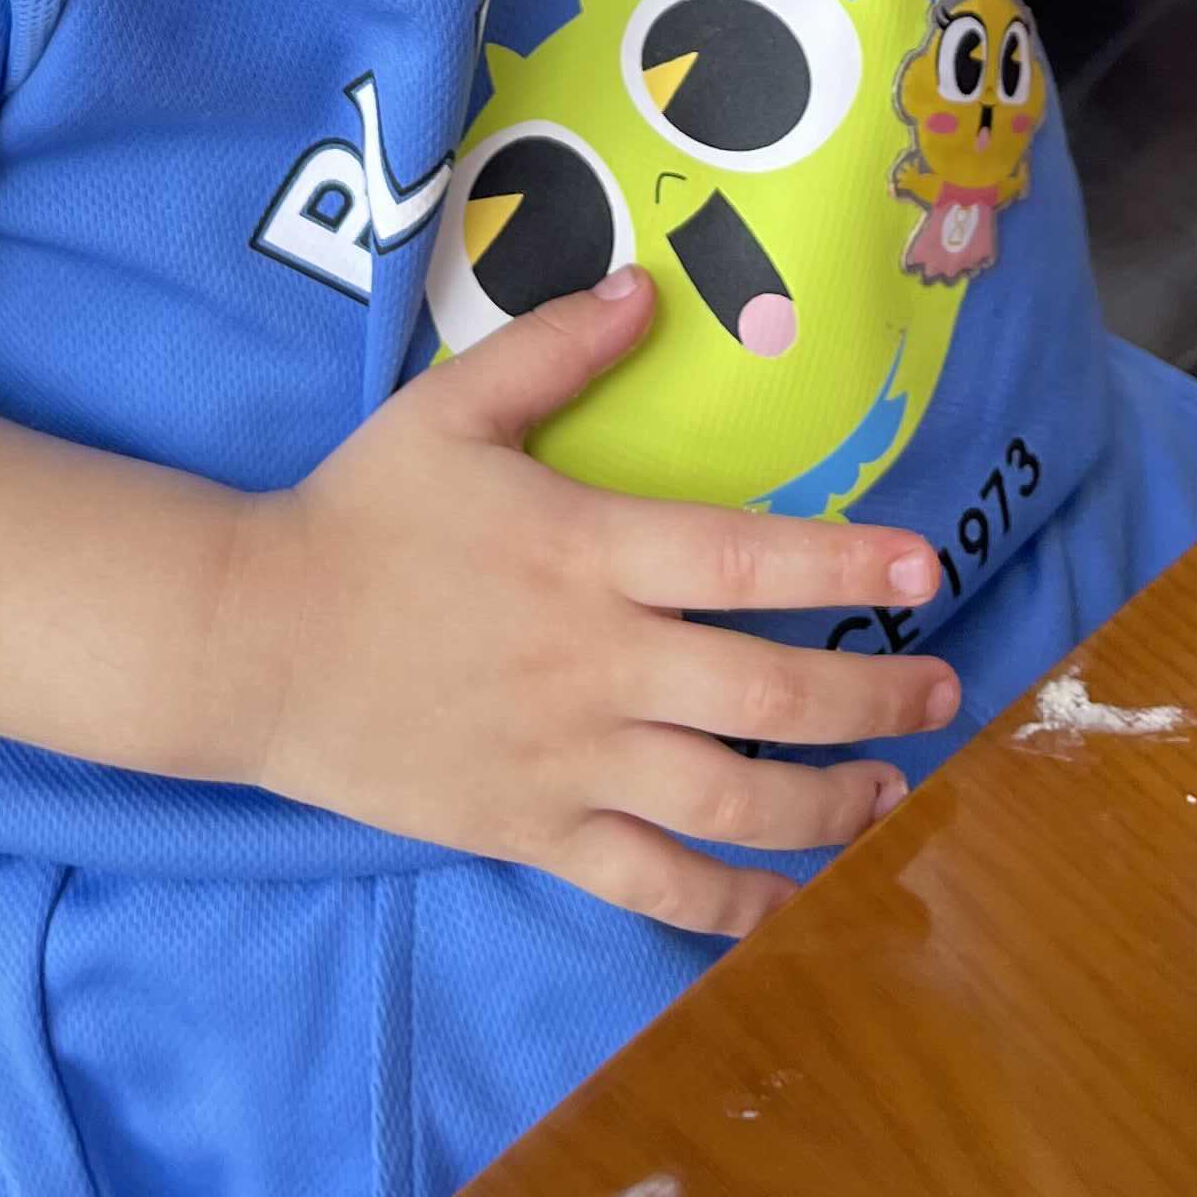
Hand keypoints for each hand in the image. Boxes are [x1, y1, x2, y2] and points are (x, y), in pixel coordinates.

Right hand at [221, 270, 961, 938]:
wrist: (252, 641)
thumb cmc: (357, 515)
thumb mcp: (449, 410)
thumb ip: (553, 348)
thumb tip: (644, 288)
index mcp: (587, 553)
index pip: (750, 560)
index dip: (849, 565)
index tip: (929, 569)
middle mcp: (597, 665)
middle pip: (769, 694)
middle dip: (876, 696)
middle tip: (944, 691)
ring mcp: (569, 761)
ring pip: (732, 802)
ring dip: (832, 806)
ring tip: (893, 795)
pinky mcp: (533, 832)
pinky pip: (654, 885)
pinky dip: (734, 907)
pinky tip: (797, 907)